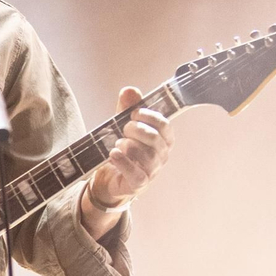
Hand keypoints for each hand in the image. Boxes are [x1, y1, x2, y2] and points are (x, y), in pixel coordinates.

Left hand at [86, 86, 172, 210]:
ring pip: (146, 155)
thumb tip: (129, 91)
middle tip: (123, 129)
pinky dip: (123, 162)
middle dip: (136, 130)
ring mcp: (152, 171)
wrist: (110, 177)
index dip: (149, 117)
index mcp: (163, 140)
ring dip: (128, 145)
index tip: (133, 114)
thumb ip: (126, 108)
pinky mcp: (139, 184)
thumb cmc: (123, 149)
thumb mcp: (123, 126)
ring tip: (118, 144)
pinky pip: (137, 174)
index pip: (165, 126)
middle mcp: (161, 156)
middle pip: (154, 139)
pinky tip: (114, 154)